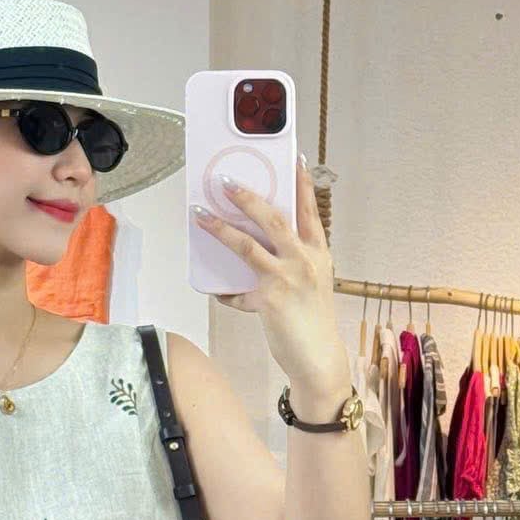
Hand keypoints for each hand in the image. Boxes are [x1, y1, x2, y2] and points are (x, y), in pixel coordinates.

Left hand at [192, 155, 345, 390]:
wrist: (318, 359)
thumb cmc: (312, 321)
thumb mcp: (312, 284)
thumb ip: (291, 263)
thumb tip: (257, 250)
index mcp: (318, 254)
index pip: (309, 211)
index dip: (302, 185)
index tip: (296, 159)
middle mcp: (305, 260)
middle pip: (273, 218)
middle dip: (248, 197)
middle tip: (227, 182)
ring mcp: (287, 277)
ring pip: (247, 244)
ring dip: (220, 228)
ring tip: (200, 214)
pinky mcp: (269, 298)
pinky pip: (236, 289)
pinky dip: (225, 291)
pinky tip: (217, 291)